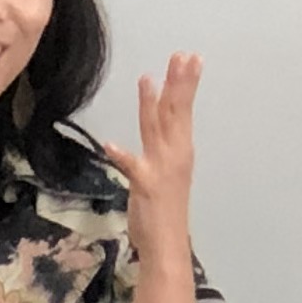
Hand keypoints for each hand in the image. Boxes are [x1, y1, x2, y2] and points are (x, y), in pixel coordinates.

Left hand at [101, 52, 202, 257]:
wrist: (166, 247)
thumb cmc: (163, 212)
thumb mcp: (163, 172)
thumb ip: (158, 146)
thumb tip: (157, 121)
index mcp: (180, 152)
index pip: (183, 111)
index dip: (185, 84)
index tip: (191, 58)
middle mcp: (175, 156)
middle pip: (175, 113)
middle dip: (178, 83)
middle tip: (181, 55)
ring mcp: (161, 171)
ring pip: (157, 131)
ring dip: (151, 105)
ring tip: (147, 79)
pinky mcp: (146, 187)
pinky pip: (133, 169)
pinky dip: (123, 157)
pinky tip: (111, 145)